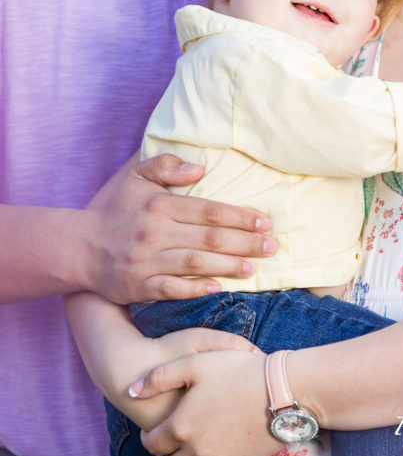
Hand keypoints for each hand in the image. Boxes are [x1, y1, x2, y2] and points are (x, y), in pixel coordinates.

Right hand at [84, 153, 275, 302]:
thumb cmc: (113, 209)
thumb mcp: (134, 177)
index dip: (240, 216)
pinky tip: (218, 288)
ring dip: (228, 265)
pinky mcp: (138, 285)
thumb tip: (200, 167)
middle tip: (272, 245)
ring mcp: (146, 261)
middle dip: (245, 242)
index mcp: (159, 204)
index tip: (264, 221)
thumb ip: (165, 165)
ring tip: (254, 267)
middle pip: (209, 237)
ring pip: (196, 263)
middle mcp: (155, 232)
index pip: (209, 210)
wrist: (76, 247)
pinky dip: (195, 289)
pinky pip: (171, 289)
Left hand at [131, 348, 281, 455]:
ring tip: (198, 444)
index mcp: (181, 426)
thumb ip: (159, 377)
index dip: (150, 437)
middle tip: (177, 438)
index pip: (152, 444)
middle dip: (169, 453)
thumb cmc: (237, 371)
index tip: (155, 430)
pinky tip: (220, 453)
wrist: (281, 390)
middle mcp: (196, 450)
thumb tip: (132, 391)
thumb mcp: (195, 362)